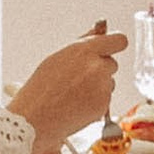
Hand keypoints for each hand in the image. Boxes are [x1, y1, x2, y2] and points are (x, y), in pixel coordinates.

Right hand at [8, 29, 124, 153]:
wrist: (35, 118)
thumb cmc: (40, 88)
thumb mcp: (57, 58)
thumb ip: (82, 46)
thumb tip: (98, 34)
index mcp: (85, 51)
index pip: (118, 40)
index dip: (115, 44)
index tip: (111, 47)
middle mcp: (97, 67)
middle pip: (112, 63)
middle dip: (101, 69)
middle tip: (79, 78)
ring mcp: (102, 87)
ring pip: (109, 82)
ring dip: (98, 86)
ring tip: (74, 94)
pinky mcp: (104, 106)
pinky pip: (106, 99)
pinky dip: (95, 102)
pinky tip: (76, 105)